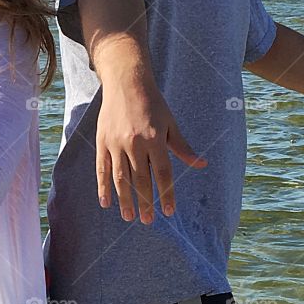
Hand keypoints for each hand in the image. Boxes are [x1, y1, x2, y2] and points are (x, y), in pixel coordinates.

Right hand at [95, 72, 206, 222]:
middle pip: (141, 179)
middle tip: (147, 221)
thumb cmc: (153, 103)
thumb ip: (183, 147)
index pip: (163, 173)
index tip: (169, 212)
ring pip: (121, 178)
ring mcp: (116, 143)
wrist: (126, 82)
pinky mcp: (102, 142)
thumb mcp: (171, 123)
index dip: (166, 194)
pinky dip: (103, 187)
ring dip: (125, 199)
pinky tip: (105, 203)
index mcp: (155, 139)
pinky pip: (102, 169)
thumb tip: (201, 165)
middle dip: (145, 202)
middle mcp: (135, 143)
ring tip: (129, 216)